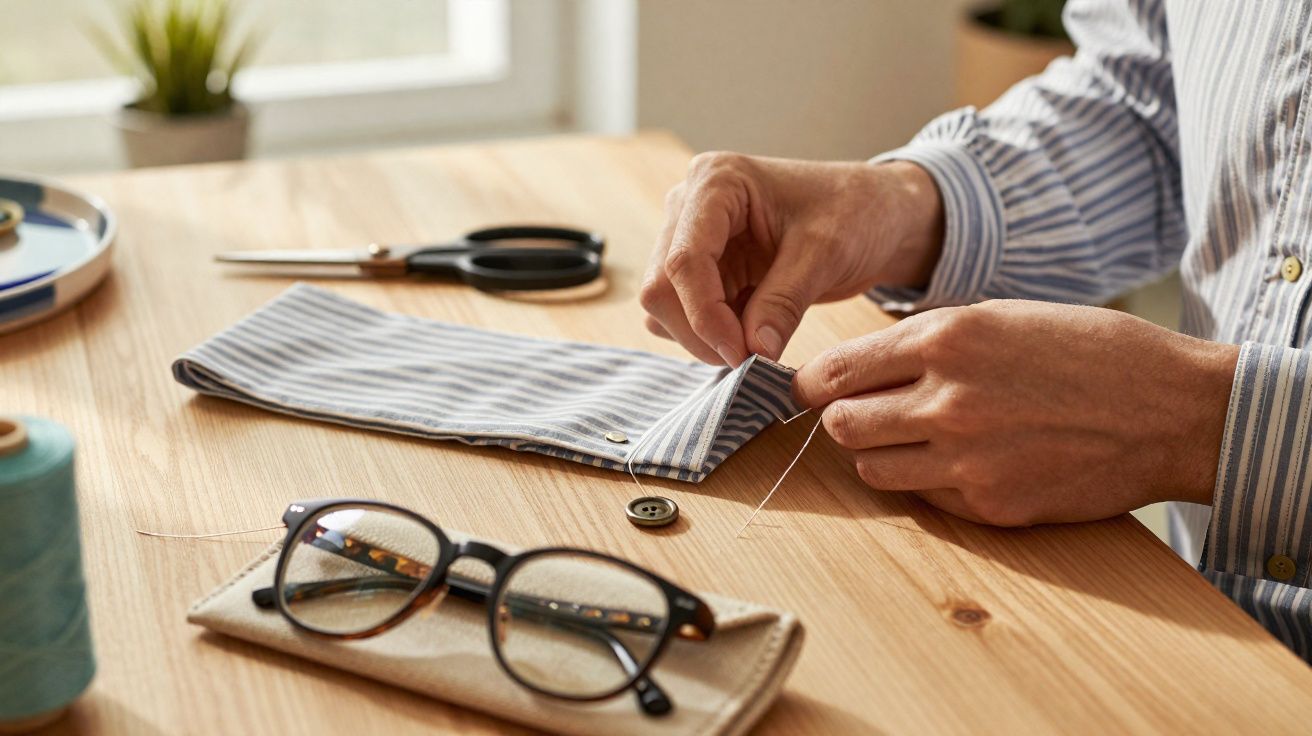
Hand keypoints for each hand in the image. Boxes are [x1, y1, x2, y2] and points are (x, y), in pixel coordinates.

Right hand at [640, 152, 943, 365]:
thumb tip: (753, 353)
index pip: (685, 260)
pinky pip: (679, 313)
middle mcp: (689, 203)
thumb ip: (784, 302)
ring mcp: (688, 235)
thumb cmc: (855, 213)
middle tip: (750, 360)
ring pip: (662, 304)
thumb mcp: (826, 254)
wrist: (874, 213)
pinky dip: (708, 334)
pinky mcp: (699, 266)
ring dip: (701, 337)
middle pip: (661, 286)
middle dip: (701, 332)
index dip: (706, 316)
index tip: (743, 355)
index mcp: (717, 182)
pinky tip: (750, 332)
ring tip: (755, 343)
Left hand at [792, 300, 1240, 525]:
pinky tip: (958, 459)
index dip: (813, 384)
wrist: (1171, 409)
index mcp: (946, 339)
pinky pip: (922, 496)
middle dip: (839, 419)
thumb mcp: (1001, 317)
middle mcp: (946, 399)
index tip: (813, 389)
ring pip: (869, 467)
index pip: (834, 372)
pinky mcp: (989, 505)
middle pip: (839, 424)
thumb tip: (861, 365)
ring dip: (877, 453)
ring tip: (910, 437)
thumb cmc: (1088, 352)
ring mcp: (966, 459)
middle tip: (861, 414)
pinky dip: (924, 480)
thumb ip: (927, 341)